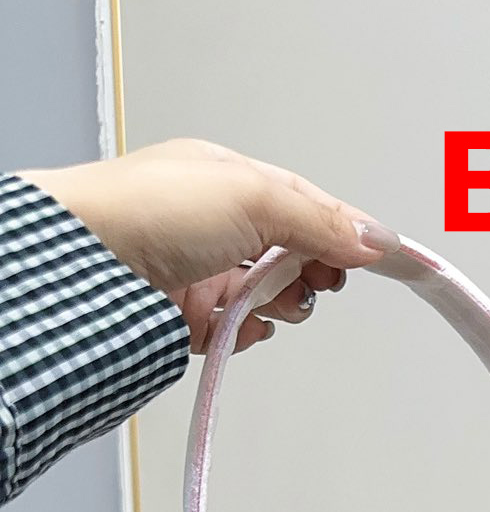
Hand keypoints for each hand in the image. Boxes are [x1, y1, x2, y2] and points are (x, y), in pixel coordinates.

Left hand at [19, 138, 399, 353]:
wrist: (84, 268)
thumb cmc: (146, 212)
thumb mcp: (253, 196)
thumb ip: (320, 220)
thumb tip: (374, 238)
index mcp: (229, 178)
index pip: (308, 205)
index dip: (345, 232)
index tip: (383, 258)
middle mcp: (215, 223)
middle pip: (294, 254)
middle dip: (312, 271)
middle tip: (314, 280)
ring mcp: (200, 271)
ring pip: (270, 295)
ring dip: (282, 304)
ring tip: (269, 303)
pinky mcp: (186, 317)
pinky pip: (238, 331)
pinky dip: (248, 333)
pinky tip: (241, 326)